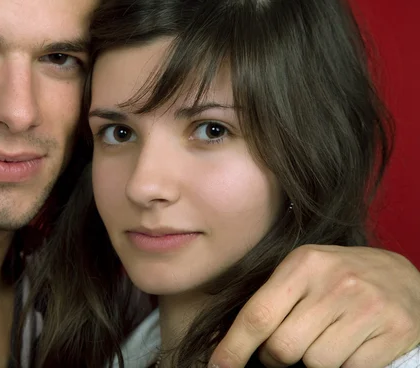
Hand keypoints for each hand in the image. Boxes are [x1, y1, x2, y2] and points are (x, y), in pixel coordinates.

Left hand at [209, 245, 419, 367]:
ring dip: (313, 360)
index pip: (258, 315)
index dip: (234, 348)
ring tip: (325, 338)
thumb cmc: (340, 277)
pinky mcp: (394, 330)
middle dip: (275, 358)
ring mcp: (367, 306)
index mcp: (304, 263)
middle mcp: (335, 281)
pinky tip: (351, 345)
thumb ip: (274, 299)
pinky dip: (344, 366)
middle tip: (286, 348)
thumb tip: (235, 340)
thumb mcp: (305, 273)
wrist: (402, 276)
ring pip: (316, 363)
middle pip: (283, 347)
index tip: (219, 366)